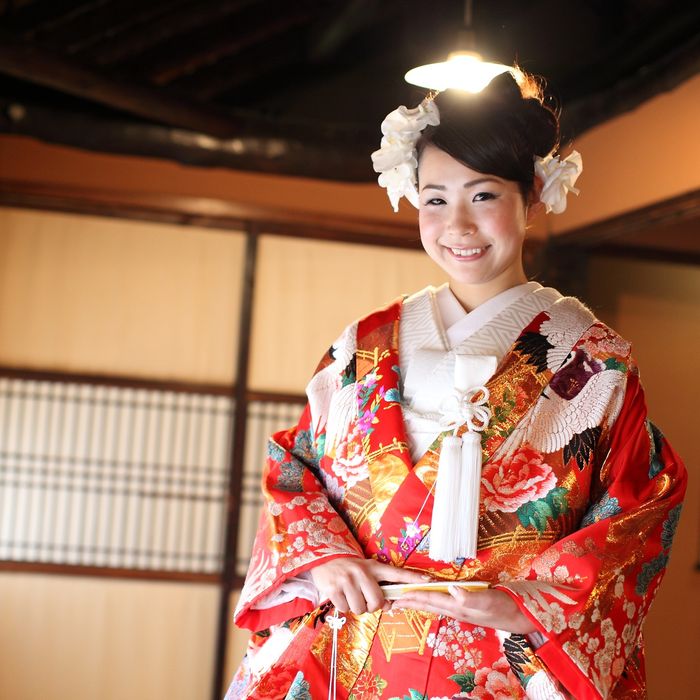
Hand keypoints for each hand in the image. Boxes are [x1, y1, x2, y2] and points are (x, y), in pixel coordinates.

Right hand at [310, 557, 429, 614]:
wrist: (323, 559)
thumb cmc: (349, 568)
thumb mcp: (365, 571)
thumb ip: (378, 586)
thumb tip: (389, 606)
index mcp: (373, 567)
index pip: (396, 573)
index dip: (412, 578)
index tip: (428, 580)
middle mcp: (361, 572)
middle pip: (377, 601)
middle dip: (373, 606)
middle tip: (365, 599)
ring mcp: (347, 580)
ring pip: (360, 609)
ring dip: (357, 607)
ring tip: (351, 595)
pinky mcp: (334, 588)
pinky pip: (345, 609)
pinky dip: (343, 606)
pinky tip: (341, 595)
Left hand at [392, 586, 536, 633]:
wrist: (519, 615)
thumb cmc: (504, 606)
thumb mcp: (488, 600)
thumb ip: (470, 597)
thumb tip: (452, 589)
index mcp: (457, 607)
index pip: (430, 599)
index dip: (413, 596)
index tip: (398, 596)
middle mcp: (456, 608)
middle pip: (428, 604)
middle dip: (410, 602)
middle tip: (393, 600)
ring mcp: (460, 609)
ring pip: (434, 604)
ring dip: (418, 602)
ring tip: (405, 600)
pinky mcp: (466, 606)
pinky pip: (443, 603)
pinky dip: (431, 600)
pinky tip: (429, 599)